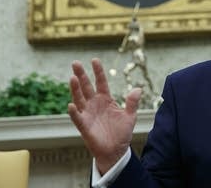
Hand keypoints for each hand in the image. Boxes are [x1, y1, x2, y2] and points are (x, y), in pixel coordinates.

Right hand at [68, 58, 141, 173]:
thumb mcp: (130, 116)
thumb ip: (132, 103)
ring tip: (72, 77)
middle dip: (81, 75)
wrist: (116, 151)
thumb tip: (138, 89)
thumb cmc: (121, 133)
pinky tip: (71, 105)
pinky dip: (74, 112)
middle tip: (75, 63)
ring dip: (75, 89)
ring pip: (79, 99)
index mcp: (106, 99)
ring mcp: (88, 114)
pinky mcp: (84, 126)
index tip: (94, 60)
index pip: (101, 82)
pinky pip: (78, 118)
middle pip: (86, 87)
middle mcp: (94, 104)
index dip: (98, 72)